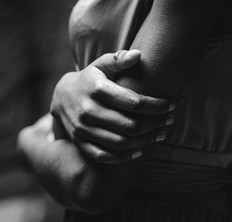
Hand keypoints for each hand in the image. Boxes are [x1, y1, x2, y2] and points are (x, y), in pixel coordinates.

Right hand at [50, 50, 174, 163]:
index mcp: (97, 89)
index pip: (134, 102)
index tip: (170, 105)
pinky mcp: (81, 143)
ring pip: (121, 143)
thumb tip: (139, 55)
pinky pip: (105, 156)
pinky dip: (124, 157)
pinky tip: (140, 151)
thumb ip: (119, 60)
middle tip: (170, 121)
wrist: (61, 98)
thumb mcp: (101, 65)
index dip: (156, 106)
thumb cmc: (89, 79)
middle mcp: (88, 111)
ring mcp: (83, 130)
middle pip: (130, 125)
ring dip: (145, 141)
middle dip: (155, 124)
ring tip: (161, 135)